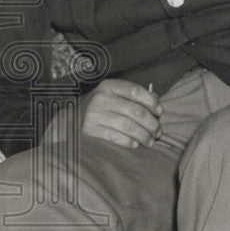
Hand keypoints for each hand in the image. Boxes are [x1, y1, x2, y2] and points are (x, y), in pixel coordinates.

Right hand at [48, 79, 162, 148]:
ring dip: (144, 135)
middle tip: (159, 131)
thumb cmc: (98, 107)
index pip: (135, 91)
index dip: (151, 102)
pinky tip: (136, 144)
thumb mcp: (112, 96)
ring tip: (151, 141)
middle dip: (151, 123)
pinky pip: (116, 137)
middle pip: (135, 111)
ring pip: (128, 126)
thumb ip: (132, 97)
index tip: (159, 112)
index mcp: (108, 86)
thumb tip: (156, 101)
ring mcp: (94, 114)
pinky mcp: (90, 130)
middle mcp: (101, 98)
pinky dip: (130, 142)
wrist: (69, 120)